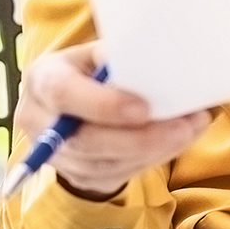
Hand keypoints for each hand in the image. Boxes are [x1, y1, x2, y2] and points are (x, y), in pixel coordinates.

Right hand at [10, 41, 210, 202]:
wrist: (70, 104)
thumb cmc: (89, 70)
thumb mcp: (96, 53)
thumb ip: (118, 55)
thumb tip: (155, 60)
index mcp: (42, 79)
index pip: (63, 94)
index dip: (103, 105)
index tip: (144, 109)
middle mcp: (40, 121)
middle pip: (85, 142)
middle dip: (138, 139)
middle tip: (183, 127)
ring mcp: (56, 154)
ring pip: (103, 164)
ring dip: (153, 151)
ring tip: (190, 131)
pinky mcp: (77, 175)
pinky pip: (115, 174)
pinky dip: (150, 160)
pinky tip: (176, 142)